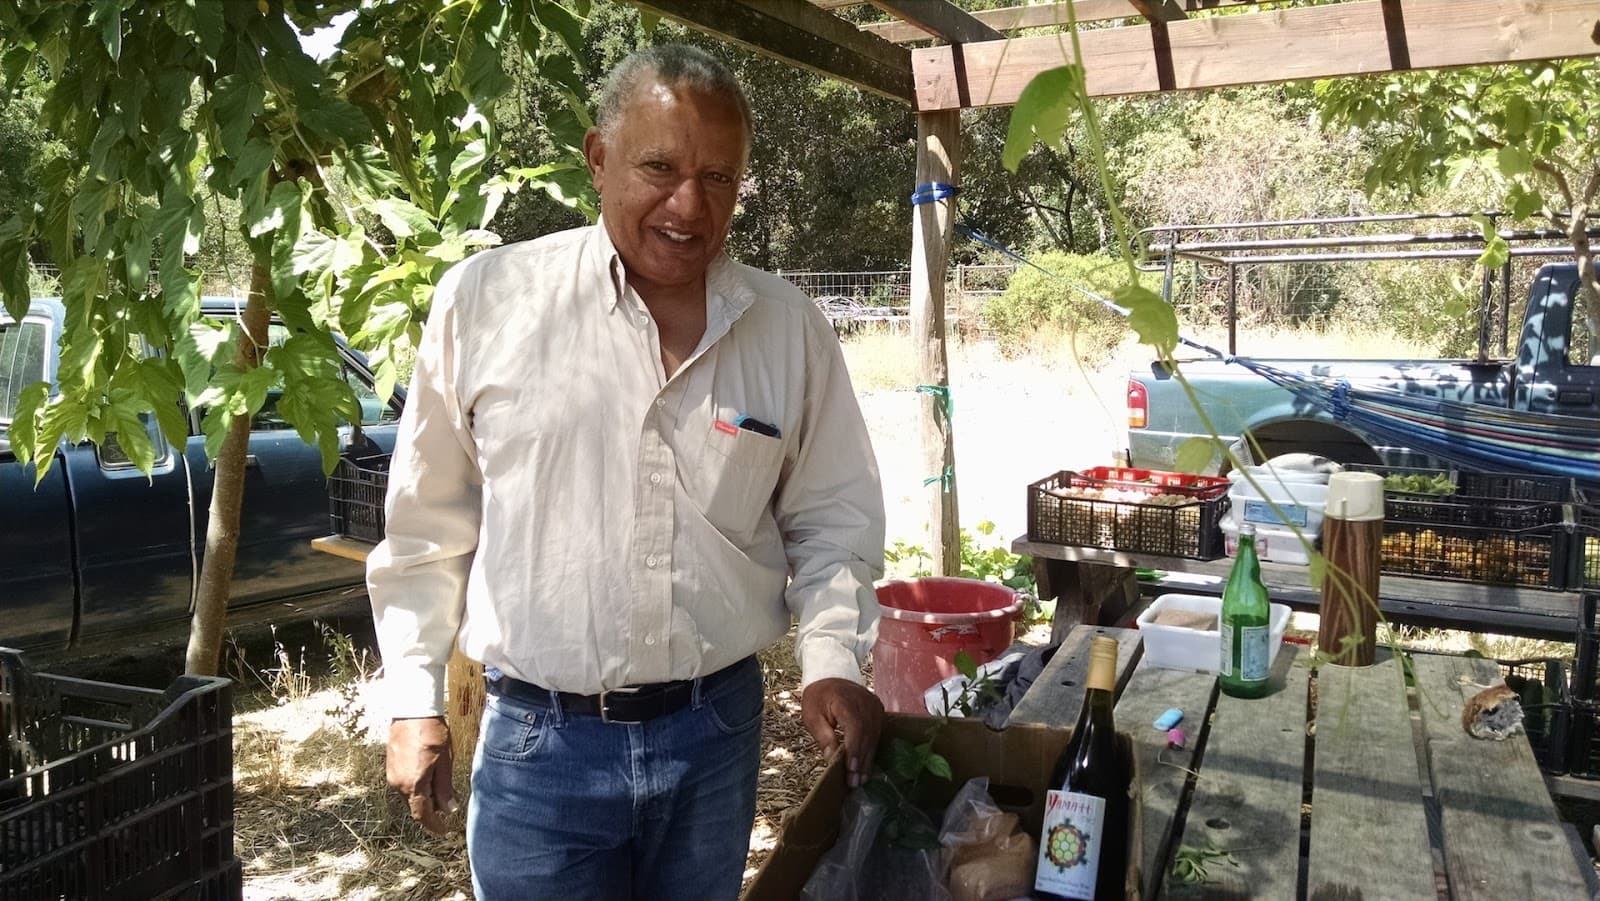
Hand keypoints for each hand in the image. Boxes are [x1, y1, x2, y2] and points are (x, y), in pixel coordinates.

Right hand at [387, 716, 456, 833]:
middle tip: (447, 807)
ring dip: (423, 797)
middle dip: (430, 810)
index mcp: (413, 785)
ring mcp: (392, 774)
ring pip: (409, 794)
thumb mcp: (445, 762)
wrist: (411, 710)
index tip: (443, 830)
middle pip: (415, 805)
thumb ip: (445, 788)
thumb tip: (449, 809)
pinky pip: (404, 783)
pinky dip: (416, 786)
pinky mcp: (390, 765)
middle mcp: (398, 784)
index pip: (421, 815)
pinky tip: (428, 776)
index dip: (433, 825)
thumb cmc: (432, 733)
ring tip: (440, 789)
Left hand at [800, 678, 882, 787]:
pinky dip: (870, 750)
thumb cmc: (818, 698)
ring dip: (866, 760)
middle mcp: (866, 703)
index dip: (854, 750)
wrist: (830, 676)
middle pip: (867, 736)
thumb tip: (832, 759)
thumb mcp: (812, 716)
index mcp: (846, 701)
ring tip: (860, 779)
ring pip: (874, 737)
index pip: (856, 728)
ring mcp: (875, 706)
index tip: (850, 770)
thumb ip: (824, 736)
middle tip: (854, 782)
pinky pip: (876, 734)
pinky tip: (865, 766)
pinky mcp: (878, 711)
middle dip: (860, 761)